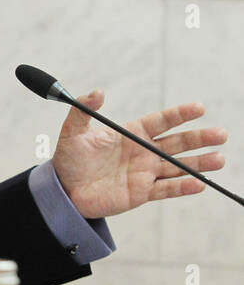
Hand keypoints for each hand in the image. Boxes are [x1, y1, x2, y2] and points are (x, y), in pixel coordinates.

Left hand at [52, 90, 227, 217]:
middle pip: (176, 143)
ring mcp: (144, 173)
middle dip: (199, 139)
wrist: (63, 188)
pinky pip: (165, 189)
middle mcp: (142, 152)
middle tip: (221, 134)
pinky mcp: (141, 193)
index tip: (199, 108)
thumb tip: (97, 92)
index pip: (160, 122)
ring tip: (219, 159)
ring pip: (177, 167)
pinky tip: (199, 183)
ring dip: (198, 163)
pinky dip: (182, 187)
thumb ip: (83, 111)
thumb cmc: (69, 159)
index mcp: (131, 134)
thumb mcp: (72, 132)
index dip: (179, 115)